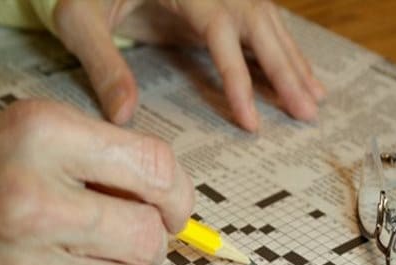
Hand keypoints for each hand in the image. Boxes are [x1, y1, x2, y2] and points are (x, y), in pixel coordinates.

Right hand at [0, 99, 193, 264]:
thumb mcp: (26, 141)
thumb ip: (100, 158)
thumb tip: (172, 200)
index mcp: (39, 139)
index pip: (155, 167)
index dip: (176, 193)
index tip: (169, 208)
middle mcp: (30, 204)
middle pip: (151, 238)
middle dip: (147, 242)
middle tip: (120, 241)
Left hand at [54, 0, 325, 129]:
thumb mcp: (80, 20)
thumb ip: (103, 63)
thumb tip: (123, 116)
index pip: (221, 31)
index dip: (239, 79)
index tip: (252, 122)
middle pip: (260, 25)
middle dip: (286, 71)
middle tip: (308, 112)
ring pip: (269, 23)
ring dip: (294, 61)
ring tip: (316, 97)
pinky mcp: (221, 1)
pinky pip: (262, 24)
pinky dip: (283, 50)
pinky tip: (299, 72)